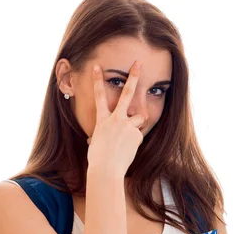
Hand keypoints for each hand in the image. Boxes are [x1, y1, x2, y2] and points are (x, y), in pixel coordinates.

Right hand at [86, 61, 145, 176]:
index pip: (99, 96)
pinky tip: (128, 151)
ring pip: (139, 118)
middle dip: (133, 77)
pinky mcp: (136, 135)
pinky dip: (135, 143)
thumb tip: (93, 140)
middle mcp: (115, 119)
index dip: (97, 80)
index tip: (97, 67)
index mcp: (102, 120)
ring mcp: (127, 126)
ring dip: (136, 124)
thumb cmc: (97, 159)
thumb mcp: (95, 143)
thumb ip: (99, 136)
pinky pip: (139, 136)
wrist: (106, 169)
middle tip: (138, 63)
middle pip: (126, 94)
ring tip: (128, 138)